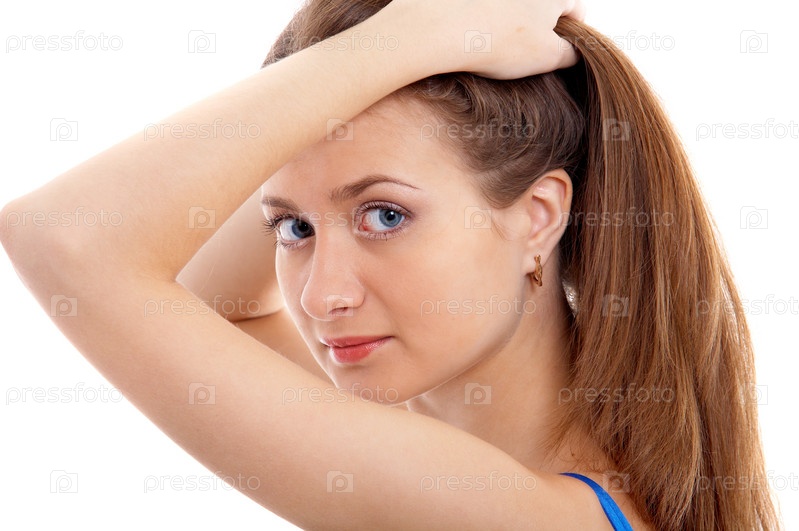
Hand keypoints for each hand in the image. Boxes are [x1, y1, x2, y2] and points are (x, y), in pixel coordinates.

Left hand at [376, 0, 585, 78]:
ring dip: (518, 26)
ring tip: (505, 50)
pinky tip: (483, 41)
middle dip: (544, 30)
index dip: (575, 32)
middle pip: (546, 8)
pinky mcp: (474, 2)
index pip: (576, 9)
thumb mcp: (547, 57)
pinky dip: (492, 24)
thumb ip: (569, 55)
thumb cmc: (501, 43)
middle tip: (535, 55)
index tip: (568, 50)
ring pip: (518, 10)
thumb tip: (574, 54)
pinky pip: (491, 12)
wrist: (447, 30)